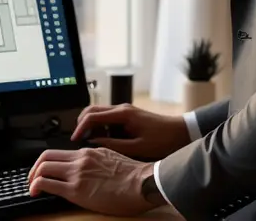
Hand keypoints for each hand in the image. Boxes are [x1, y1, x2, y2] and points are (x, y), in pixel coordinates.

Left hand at [27, 147, 164, 215]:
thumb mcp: (113, 159)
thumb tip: (92, 169)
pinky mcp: (76, 189)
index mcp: (90, 152)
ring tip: (31, 187)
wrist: (143, 183)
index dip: (48, 160)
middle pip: (47, 156)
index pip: (61, 151)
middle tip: (32, 177)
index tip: (45, 169)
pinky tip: (34, 192)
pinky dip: (37, 187)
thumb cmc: (135, 176)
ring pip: (44, 168)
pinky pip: (48, 184)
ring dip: (32, 177)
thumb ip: (98, 160)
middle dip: (34, 167)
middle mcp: (80, 159)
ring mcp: (77, 173)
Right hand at [71, 103, 190, 159]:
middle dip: (82, 123)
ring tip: (90, 142)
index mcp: (122, 114)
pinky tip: (103, 139)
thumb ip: (113, 145)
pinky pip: (108, 118)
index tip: (74, 140)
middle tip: (78, 139)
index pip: (92, 116)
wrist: (181, 132)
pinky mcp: (128, 115)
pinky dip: (101, 126)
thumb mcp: (137, 148)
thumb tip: (92, 143)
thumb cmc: (162, 141)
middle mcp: (122, 109)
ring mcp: (125, 111)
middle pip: (92, 110)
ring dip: (91, 125)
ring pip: (99, 113)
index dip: (80, 128)